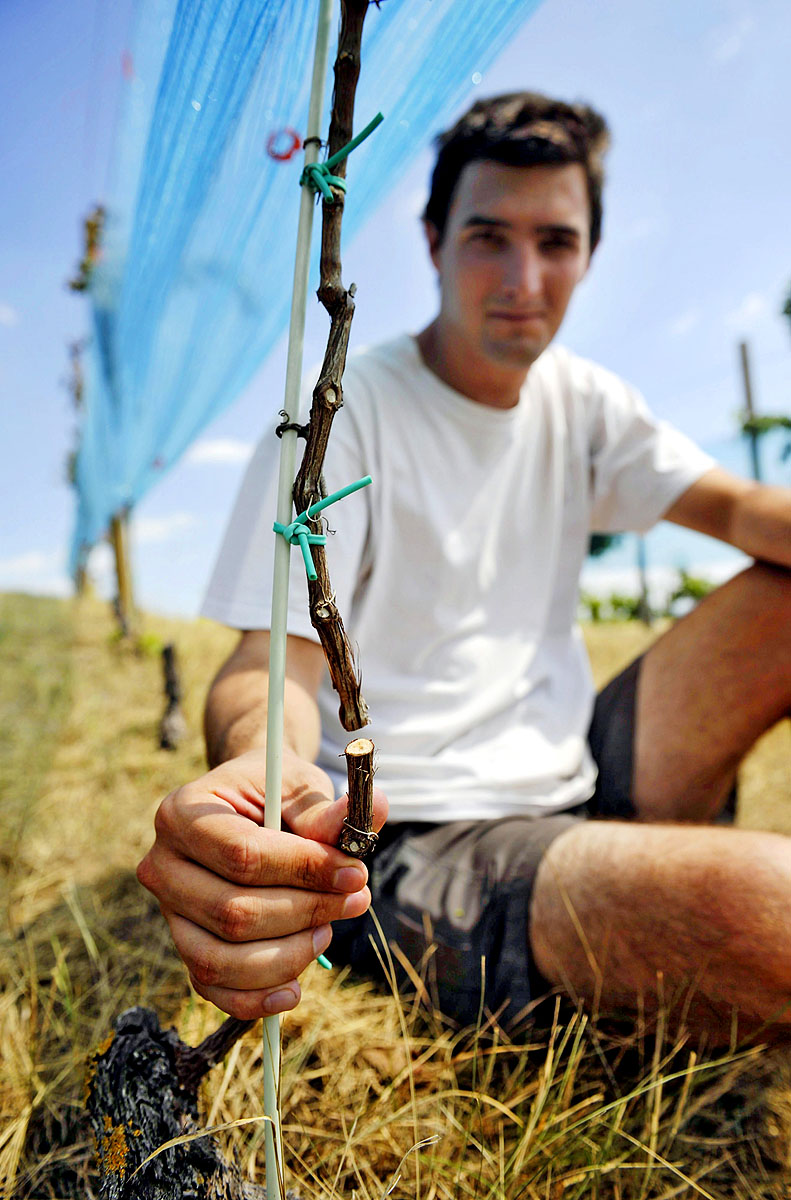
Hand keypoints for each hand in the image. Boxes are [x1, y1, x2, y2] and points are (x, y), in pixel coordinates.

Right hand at [137, 747, 387, 1018]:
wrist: (244, 805)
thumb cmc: (275, 793)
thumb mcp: (299, 787)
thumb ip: (328, 810)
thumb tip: (375, 809)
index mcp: (183, 813)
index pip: (243, 856)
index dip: (304, 871)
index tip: (355, 873)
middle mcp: (162, 865)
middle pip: (233, 912)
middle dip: (305, 913)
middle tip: (355, 900)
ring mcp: (168, 911)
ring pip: (221, 959)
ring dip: (287, 956)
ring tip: (326, 930)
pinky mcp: (183, 945)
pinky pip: (211, 988)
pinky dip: (255, 999)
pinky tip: (294, 988)